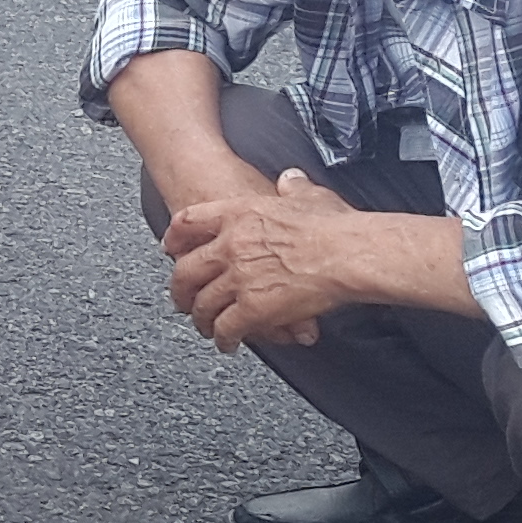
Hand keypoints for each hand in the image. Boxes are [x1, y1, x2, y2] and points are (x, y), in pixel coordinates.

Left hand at [163, 169, 359, 352]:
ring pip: (203, 304)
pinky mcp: (253, 308)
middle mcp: (231, 245)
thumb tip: (290, 180)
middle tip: (181, 299)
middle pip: (186, 270)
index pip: (189, 222)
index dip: (175, 238)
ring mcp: (239, 278)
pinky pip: (226, 327)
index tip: (171, 248)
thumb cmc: (335, 226)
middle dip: (179, 290)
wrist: (350, 253)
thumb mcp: (307, 194)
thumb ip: (293, 186)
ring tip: (204, 326)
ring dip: (201, 319)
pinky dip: (224, 339)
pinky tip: (227, 343)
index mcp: (240, 213)